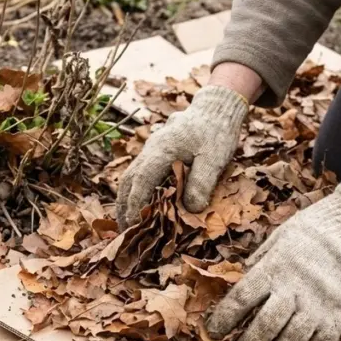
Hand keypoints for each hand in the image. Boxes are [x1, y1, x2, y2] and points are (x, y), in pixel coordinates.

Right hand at [117, 85, 247, 227]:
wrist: (216, 108)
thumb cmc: (217, 132)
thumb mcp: (215, 158)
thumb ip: (202, 183)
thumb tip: (190, 209)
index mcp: (162, 150)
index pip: (141, 180)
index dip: (135, 204)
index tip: (133, 225)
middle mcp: (151, 149)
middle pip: (128, 180)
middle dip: (123, 206)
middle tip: (124, 232)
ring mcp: (151, 149)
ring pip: (130, 176)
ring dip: (126, 199)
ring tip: (127, 224)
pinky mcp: (156, 151)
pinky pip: (139, 172)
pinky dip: (134, 190)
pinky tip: (140, 205)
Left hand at [207, 183, 340, 340]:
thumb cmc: (310, 232)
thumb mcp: (277, 240)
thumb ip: (259, 265)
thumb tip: (239, 285)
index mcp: (273, 268)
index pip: (240, 299)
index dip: (223, 320)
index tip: (213, 333)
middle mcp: (294, 289)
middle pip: (264, 327)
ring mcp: (318, 304)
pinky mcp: (339, 314)